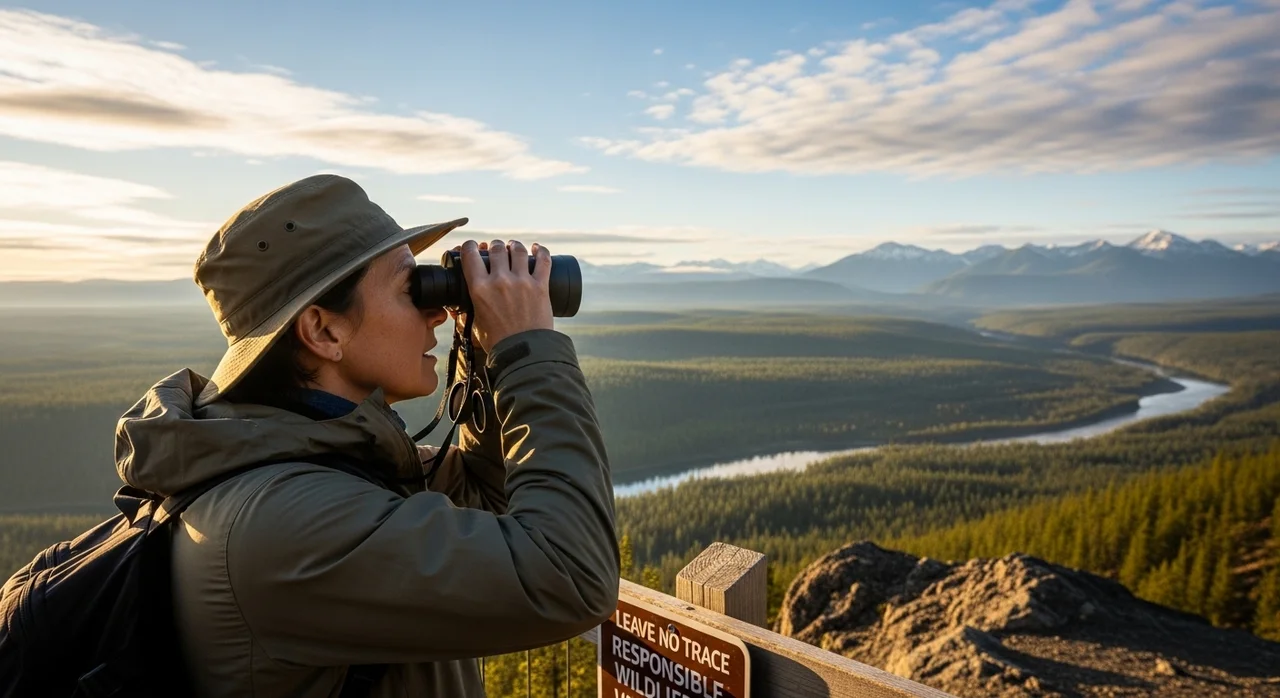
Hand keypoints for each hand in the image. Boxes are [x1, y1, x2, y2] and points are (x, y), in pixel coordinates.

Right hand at [452, 239, 553, 353]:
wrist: (523, 353)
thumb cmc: (497, 343)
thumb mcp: (475, 324)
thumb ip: (470, 310)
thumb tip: (460, 306)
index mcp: (479, 288)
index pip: (470, 254)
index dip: (470, 246)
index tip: (473, 247)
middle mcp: (500, 280)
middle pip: (496, 249)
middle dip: (495, 246)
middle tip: (496, 250)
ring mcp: (522, 282)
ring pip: (518, 251)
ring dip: (514, 246)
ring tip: (514, 247)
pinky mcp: (541, 286)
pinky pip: (544, 261)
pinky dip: (542, 251)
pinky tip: (538, 249)